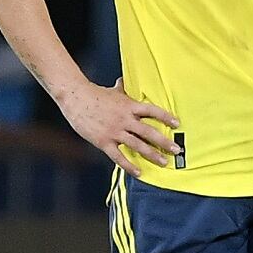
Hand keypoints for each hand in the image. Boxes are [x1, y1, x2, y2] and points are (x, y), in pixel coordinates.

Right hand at [57, 80, 180, 175]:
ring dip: (152, 155)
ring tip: (164, 162)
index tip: (177, 124)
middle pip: (149, 132)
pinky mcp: (104, 142)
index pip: (152, 111)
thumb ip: (122, 89)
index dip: (166, 117)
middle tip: (176, 150)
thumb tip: (124, 80)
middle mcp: (125, 119)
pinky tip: (139, 172)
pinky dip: (129, 166)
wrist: (75, 98)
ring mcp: (115, 131)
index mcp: (129, 106)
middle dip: (164, 142)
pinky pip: (119, 156)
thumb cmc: (95, 95)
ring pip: (137, 145)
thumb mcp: (113, 91)